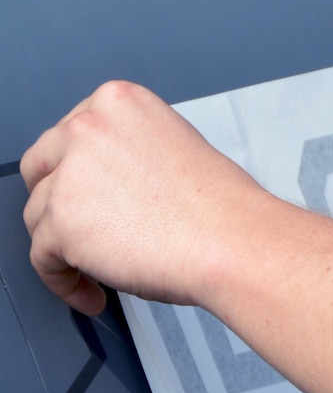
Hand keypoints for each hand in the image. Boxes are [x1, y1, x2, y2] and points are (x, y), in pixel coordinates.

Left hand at [20, 81, 268, 313]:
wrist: (234, 240)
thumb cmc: (221, 206)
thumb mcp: (174, 146)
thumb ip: (128, 152)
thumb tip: (103, 183)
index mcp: (118, 101)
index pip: (69, 135)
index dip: (74, 169)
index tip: (84, 192)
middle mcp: (87, 128)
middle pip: (41, 170)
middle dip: (57, 202)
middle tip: (81, 228)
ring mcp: (69, 175)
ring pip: (38, 217)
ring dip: (63, 247)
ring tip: (97, 269)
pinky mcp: (60, 222)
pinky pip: (42, 259)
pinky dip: (64, 282)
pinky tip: (91, 290)